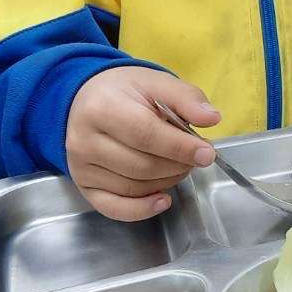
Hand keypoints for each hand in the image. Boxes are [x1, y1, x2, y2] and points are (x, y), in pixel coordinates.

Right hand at [66, 67, 219, 221]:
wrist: (88, 100)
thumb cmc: (124, 92)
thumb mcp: (156, 82)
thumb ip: (186, 98)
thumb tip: (211, 118)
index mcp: (102, 108)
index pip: (145, 134)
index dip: (180, 147)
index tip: (207, 153)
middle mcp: (84, 141)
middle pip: (142, 165)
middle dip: (178, 164)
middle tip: (197, 156)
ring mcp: (81, 167)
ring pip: (134, 187)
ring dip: (168, 181)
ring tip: (180, 165)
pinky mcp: (83, 186)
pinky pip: (114, 208)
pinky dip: (142, 209)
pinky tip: (163, 199)